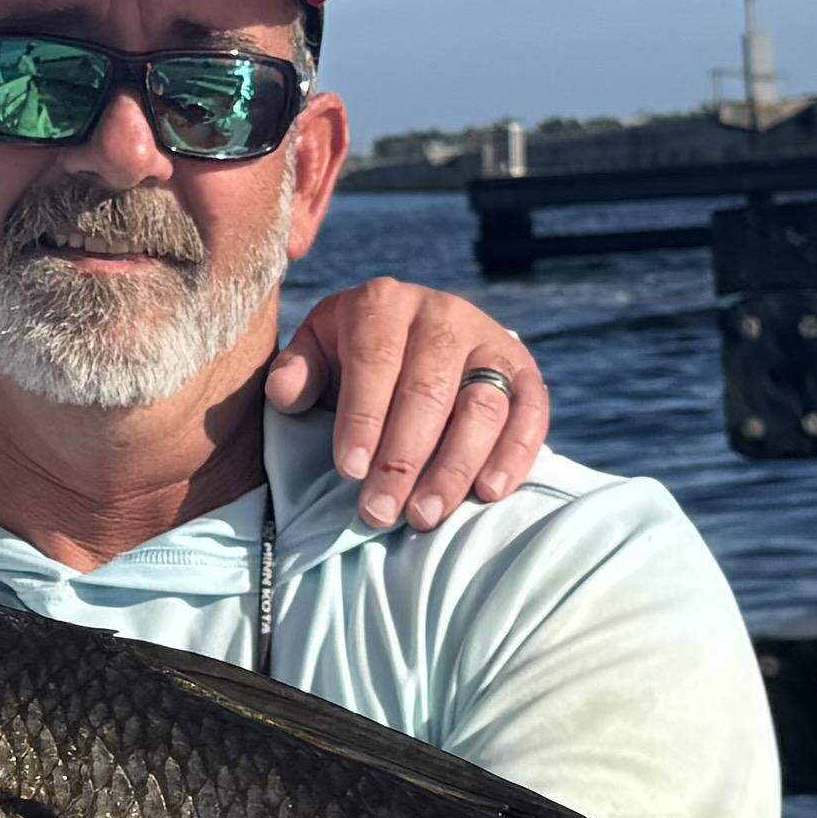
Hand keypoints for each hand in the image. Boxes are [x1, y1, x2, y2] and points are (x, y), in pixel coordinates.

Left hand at [261, 279, 550, 533]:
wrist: (415, 338)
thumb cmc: (353, 356)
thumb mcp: (317, 352)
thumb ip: (298, 370)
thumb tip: (286, 393)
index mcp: (383, 302)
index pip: (375, 361)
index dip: (362, 419)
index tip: (348, 472)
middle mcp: (442, 314)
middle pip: (428, 390)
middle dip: (402, 459)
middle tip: (380, 512)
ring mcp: (489, 340)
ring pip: (481, 406)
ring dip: (454, 467)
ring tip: (425, 515)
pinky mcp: (524, 370)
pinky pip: (530, 412)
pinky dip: (514, 454)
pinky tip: (489, 493)